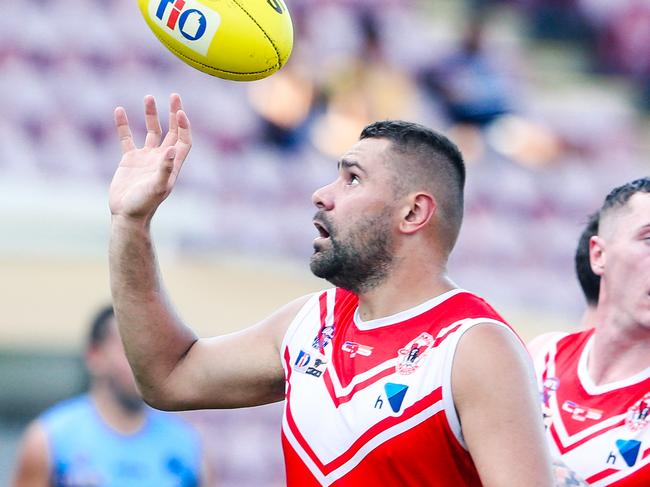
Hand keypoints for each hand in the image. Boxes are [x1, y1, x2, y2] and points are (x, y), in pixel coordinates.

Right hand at [109, 94, 191, 220]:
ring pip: (151, 131)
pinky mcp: (129, 160)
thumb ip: (165, 168)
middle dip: (174, 113)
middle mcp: (162, 158)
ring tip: (148, 97)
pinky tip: (120, 110)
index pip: (184, 140)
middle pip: (172, 131)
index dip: (184, 126)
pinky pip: (127, 138)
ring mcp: (146, 158)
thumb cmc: (145, 204)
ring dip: (151, 115)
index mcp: (173, 164)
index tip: (179, 111)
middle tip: (174, 95)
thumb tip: (172, 148)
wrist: (127, 215)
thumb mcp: (158, 187)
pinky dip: (123, 125)